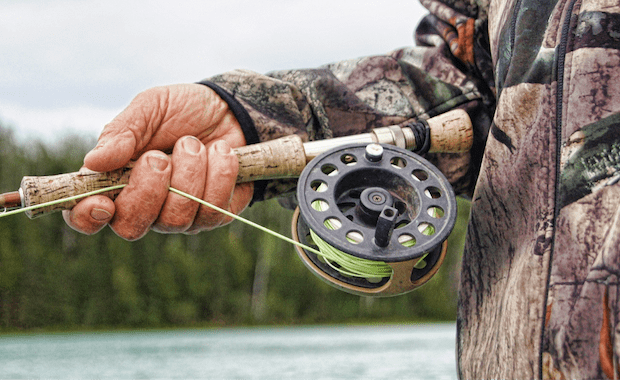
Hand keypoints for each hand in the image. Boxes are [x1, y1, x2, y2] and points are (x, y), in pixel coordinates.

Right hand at [63, 84, 253, 239]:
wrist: (230, 109)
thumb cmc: (182, 110)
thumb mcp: (150, 108)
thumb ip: (122, 132)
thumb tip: (93, 162)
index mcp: (115, 182)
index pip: (88, 217)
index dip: (87, 218)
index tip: (102, 202)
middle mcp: (146, 207)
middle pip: (131, 227)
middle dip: (147, 190)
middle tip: (159, 156)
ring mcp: (181, 215)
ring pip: (176, 220)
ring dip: (188, 174)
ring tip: (193, 144)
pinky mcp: (215, 214)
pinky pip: (214, 211)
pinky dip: (218, 174)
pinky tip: (220, 151)